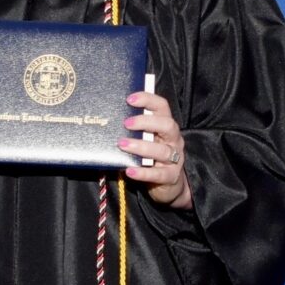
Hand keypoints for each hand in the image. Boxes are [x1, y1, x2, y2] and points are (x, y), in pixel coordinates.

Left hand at [117, 91, 191, 209]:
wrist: (169, 185)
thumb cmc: (152, 156)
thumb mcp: (147, 139)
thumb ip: (136, 129)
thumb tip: (110, 118)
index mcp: (167, 126)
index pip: (162, 107)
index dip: (148, 100)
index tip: (130, 99)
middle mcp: (174, 140)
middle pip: (167, 125)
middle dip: (146, 122)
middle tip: (126, 123)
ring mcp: (175, 159)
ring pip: (162, 151)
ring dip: (141, 147)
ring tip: (122, 145)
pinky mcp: (171, 177)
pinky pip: (158, 174)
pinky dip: (143, 172)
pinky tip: (129, 170)